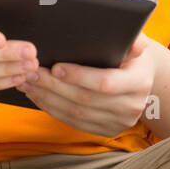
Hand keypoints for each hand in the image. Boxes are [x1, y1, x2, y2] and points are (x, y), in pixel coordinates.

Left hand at [16, 32, 158, 135]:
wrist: (140, 80)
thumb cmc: (130, 54)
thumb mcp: (134, 41)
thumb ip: (130, 37)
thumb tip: (128, 37)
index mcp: (139, 82)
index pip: (105, 83)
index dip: (78, 76)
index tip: (55, 66)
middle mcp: (132, 107)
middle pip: (85, 100)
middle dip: (54, 86)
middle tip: (32, 72)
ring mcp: (119, 123)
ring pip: (75, 113)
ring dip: (47, 98)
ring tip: (28, 82)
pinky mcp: (106, 131)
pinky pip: (73, 122)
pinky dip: (51, 109)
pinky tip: (37, 95)